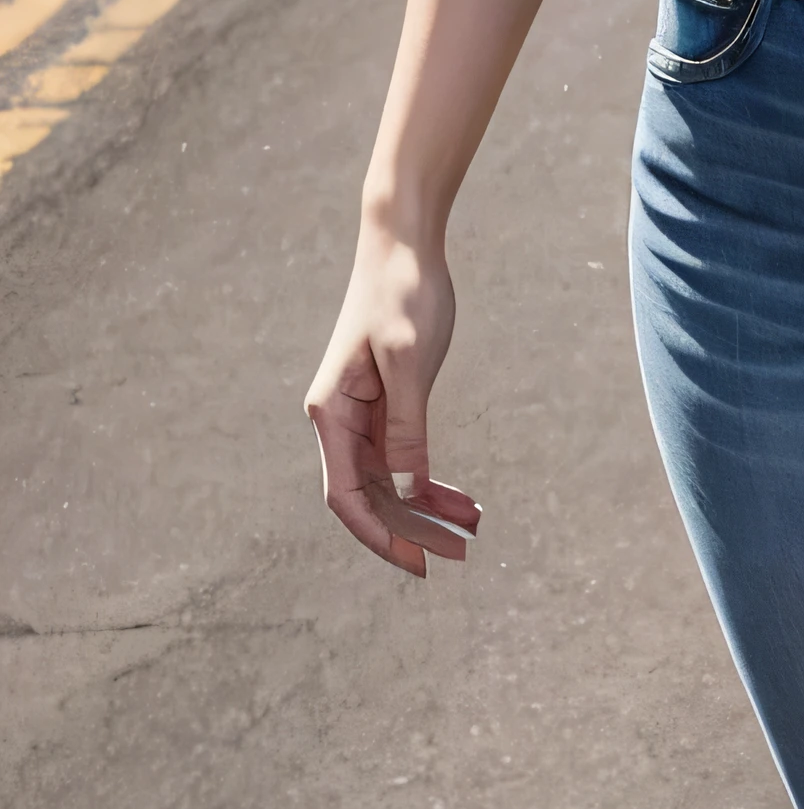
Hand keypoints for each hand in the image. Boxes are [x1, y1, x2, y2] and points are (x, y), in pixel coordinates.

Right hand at [305, 223, 479, 576]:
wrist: (404, 245)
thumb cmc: (403, 292)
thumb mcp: (410, 359)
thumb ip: (407, 425)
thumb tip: (408, 488)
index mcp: (331, 412)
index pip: (347, 496)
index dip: (379, 534)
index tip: (416, 563)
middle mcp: (340, 419)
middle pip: (371, 496)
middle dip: (411, 529)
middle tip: (459, 555)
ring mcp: (363, 413)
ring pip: (389, 481)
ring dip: (424, 509)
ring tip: (468, 533)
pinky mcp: (387, 402)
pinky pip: (403, 456)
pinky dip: (429, 480)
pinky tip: (459, 500)